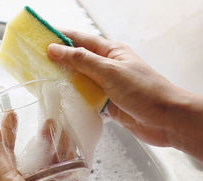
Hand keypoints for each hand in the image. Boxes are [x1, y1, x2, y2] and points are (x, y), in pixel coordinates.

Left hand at [0, 113, 81, 180]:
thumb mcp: (1, 176)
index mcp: (5, 180)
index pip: (6, 149)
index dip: (8, 131)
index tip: (10, 114)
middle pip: (34, 155)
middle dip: (41, 138)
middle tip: (48, 120)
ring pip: (55, 165)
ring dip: (60, 148)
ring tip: (65, 131)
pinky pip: (72, 180)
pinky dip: (76, 167)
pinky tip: (81, 154)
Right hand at [47, 30, 189, 146]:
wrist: (168, 121)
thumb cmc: (145, 92)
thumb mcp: (110, 72)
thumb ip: (82, 61)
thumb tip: (54, 49)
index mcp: (111, 52)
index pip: (80, 39)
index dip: (59, 37)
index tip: (38, 38)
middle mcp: (108, 67)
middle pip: (78, 61)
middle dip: (58, 61)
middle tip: (34, 64)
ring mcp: (108, 87)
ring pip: (80, 82)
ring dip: (65, 83)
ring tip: (43, 84)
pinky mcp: (108, 105)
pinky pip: (86, 100)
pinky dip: (75, 102)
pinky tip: (62, 104)